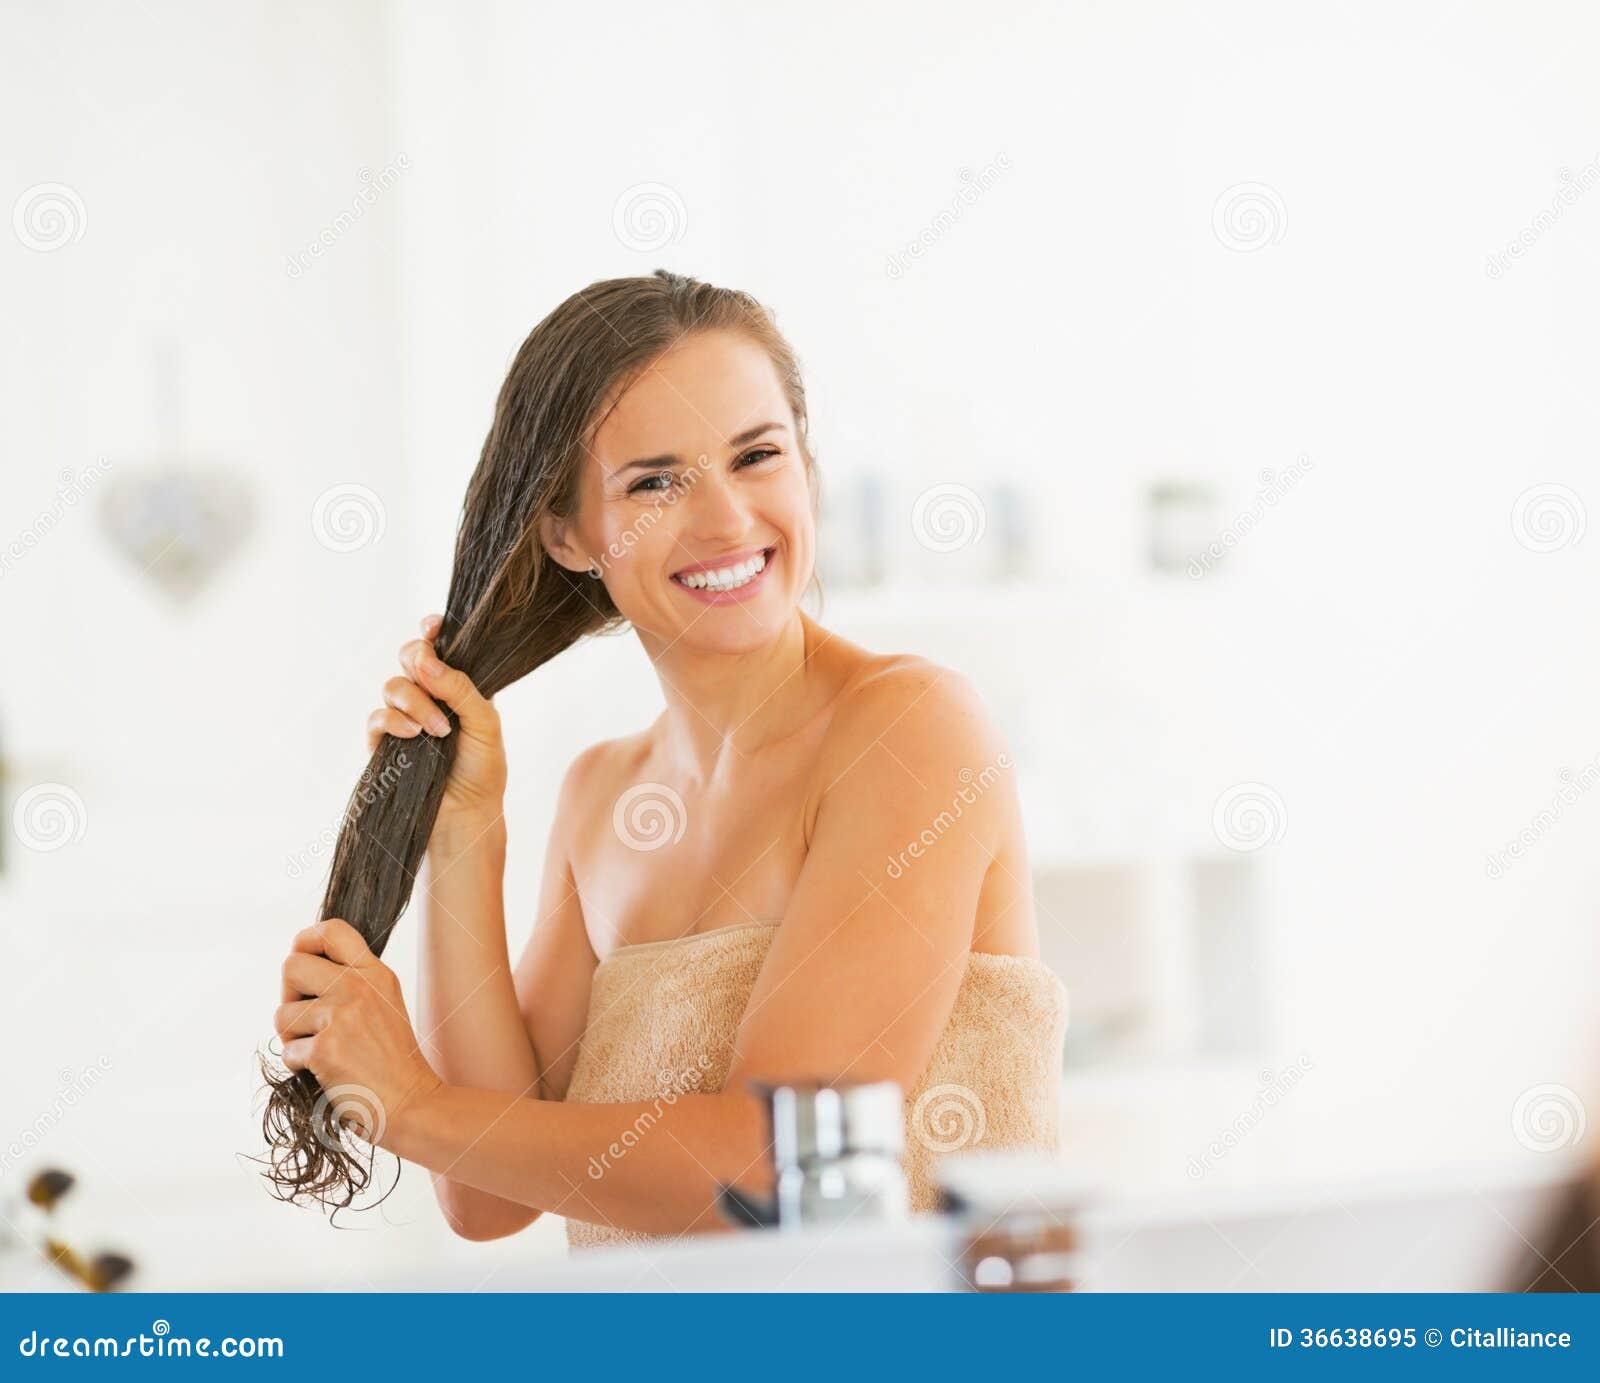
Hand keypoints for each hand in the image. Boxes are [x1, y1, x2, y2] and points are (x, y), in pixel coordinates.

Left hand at [275, 917, 443, 1148]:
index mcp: (375, 972)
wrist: (411, 1103)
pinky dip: (298, 1067)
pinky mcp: (327, 1048)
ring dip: (292, 1038)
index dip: (305, 941)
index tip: (301, 961)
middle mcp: (359, 986)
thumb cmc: (392, 1061)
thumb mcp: (385, 1004)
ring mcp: (343, 1016)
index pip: (332, 930)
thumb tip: (299, 967)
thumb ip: (352, 982)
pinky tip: (325, 1073)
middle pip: (291, 965)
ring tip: (321, 1052)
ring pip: (281, 1014)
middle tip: (305, 1020)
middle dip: (287, 996)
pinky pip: (288, 1051)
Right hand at [366, 613, 506, 825]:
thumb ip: (461, 689)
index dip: (432, 630)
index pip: (439, 646)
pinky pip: (377, 716)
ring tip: (438, 730)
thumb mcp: (486, 724)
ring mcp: (405, 716)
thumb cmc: (483, 770)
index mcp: (457, 685)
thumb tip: (429, 662)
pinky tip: (414, 735)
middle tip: (432, 676)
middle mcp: (429, 695)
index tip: (433, 627)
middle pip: (409, 655)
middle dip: (418, 659)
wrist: (465, 814)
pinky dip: (394, 720)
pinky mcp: (384, 741)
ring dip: (414, 701)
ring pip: (393, 685)